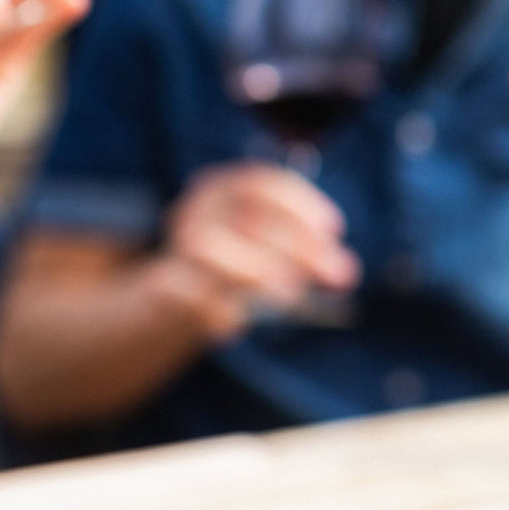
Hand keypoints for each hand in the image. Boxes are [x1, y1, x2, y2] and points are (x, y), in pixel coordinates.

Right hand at [150, 163, 360, 338]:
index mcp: (223, 189)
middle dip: (301, 246)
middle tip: (339, 275)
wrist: (172, 300)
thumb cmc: (238, 263)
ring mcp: (175, 248)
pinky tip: (237, 326)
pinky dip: (218, 310)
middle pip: (247, 217)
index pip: (260, 183)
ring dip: (255, 270)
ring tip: (289, 294)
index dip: (301, 204)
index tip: (335, 229)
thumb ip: (305, 252)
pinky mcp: (163, 288)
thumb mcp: (271, 247)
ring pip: (208, 248)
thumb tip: (345, 271)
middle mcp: (196, 211)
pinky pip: (190, 294)